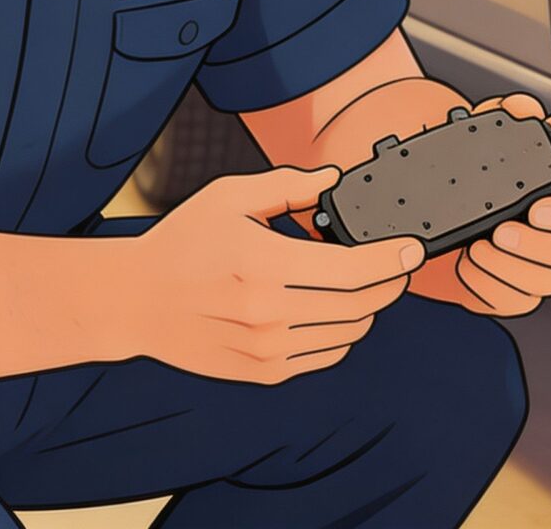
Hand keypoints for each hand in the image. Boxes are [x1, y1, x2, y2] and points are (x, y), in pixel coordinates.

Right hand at [124, 165, 422, 383]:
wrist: (138, 301)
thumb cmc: (183, 244)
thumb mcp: (228, 196)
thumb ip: (287, 184)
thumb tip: (335, 178)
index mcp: (263, 264)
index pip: (351, 269)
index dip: (392, 259)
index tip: (412, 250)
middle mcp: (268, 313)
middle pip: (360, 305)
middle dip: (389, 282)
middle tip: (394, 265)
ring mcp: (267, 348)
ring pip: (349, 333)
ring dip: (365, 308)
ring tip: (353, 284)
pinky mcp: (264, 372)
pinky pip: (327, 355)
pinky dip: (340, 332)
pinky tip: (326, 309)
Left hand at [409, 93, 550, 316]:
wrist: (431, 212)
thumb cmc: (468, 176)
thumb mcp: (481, 136)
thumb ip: (504, 114)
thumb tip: (521, 108)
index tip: (541, 204)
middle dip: (548, 242)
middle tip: (511, 230)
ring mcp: (543, 260)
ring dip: (517, 265)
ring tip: (484, 246)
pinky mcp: (521, 287)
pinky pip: (521, 300)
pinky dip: (493, 284)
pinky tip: (472, 263)